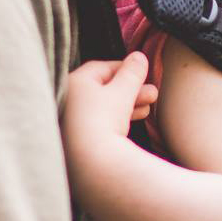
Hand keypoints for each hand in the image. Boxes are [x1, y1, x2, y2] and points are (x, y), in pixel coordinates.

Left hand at [60, 54, 156, 209]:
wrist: (90, 164)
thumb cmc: (103, 121)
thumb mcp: (122, 92)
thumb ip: (132, 73)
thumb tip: (139, 56)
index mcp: (73, 82)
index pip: (101, 68)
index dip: (125, 69)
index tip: (143, 73)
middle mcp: (67, 99)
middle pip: (103, 88)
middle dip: (131, 90)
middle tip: (154, 94)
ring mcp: (70, 120)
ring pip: (104, 107)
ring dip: (128, 105)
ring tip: (150, 108)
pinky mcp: (77, 139)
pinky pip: (100, 122)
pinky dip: (117, 119)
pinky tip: (134, 121)